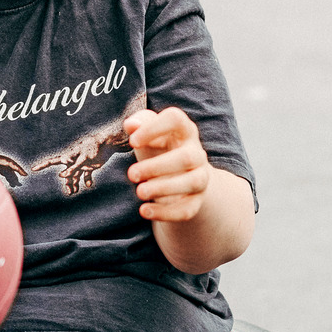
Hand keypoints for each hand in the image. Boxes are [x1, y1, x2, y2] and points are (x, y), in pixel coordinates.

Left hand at [123, 106, 209, 221]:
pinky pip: (187, 209)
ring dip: (164, 188)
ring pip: (193, 182)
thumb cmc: (158, 147)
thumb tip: (131, 125)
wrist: (179, 175)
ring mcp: (200, 177)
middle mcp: (196, 152)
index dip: (154, 128)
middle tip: (131, 174)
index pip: (175, 119)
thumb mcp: (148, 133)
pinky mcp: (196, 201)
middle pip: (187, 157)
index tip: (132, 142)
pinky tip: (144, 211)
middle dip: (157, 166)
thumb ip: (139, 123)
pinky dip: (166, 212)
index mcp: (184, 130)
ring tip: (139, 192)